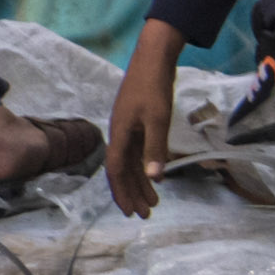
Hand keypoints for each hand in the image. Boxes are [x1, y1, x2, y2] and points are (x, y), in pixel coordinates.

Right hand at [102, 21, 183, 217]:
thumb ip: (156, 149)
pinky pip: (137, 153)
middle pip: (122, 171)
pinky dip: (145, 167)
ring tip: (153, 202)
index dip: (123, 192)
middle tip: (145, 214)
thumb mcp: (158, 119)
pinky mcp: (136, 124)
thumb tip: (154, 179)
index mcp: (120, 134)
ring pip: (131, 163)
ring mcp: (128, 129)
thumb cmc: (153, 88)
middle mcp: (120, 135)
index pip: (116, 170)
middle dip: (132, 193)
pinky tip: (155, 176)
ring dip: (140, 183)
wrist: (152, 59)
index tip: (131, 211)